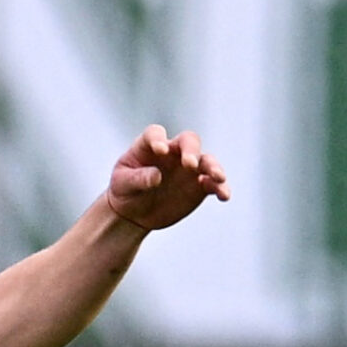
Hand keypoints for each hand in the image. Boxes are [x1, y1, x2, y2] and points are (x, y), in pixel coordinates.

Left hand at [105, 125, 228, 232]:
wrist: (134, 212)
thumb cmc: (125, 191)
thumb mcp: (123, 185)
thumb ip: (137, 179)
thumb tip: (157, 177)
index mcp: (149, 146)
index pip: (155, 134)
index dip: (158, 139)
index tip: (159, 150)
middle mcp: (173, 152)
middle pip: (189, 141)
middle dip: (191, 150)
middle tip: (189, 164)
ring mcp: (189, 168)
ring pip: (207, 160)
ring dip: (214, 167)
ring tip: (218, 177)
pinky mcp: (199, 186)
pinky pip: (214, 184)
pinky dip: (221, 188)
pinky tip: (224, 196)